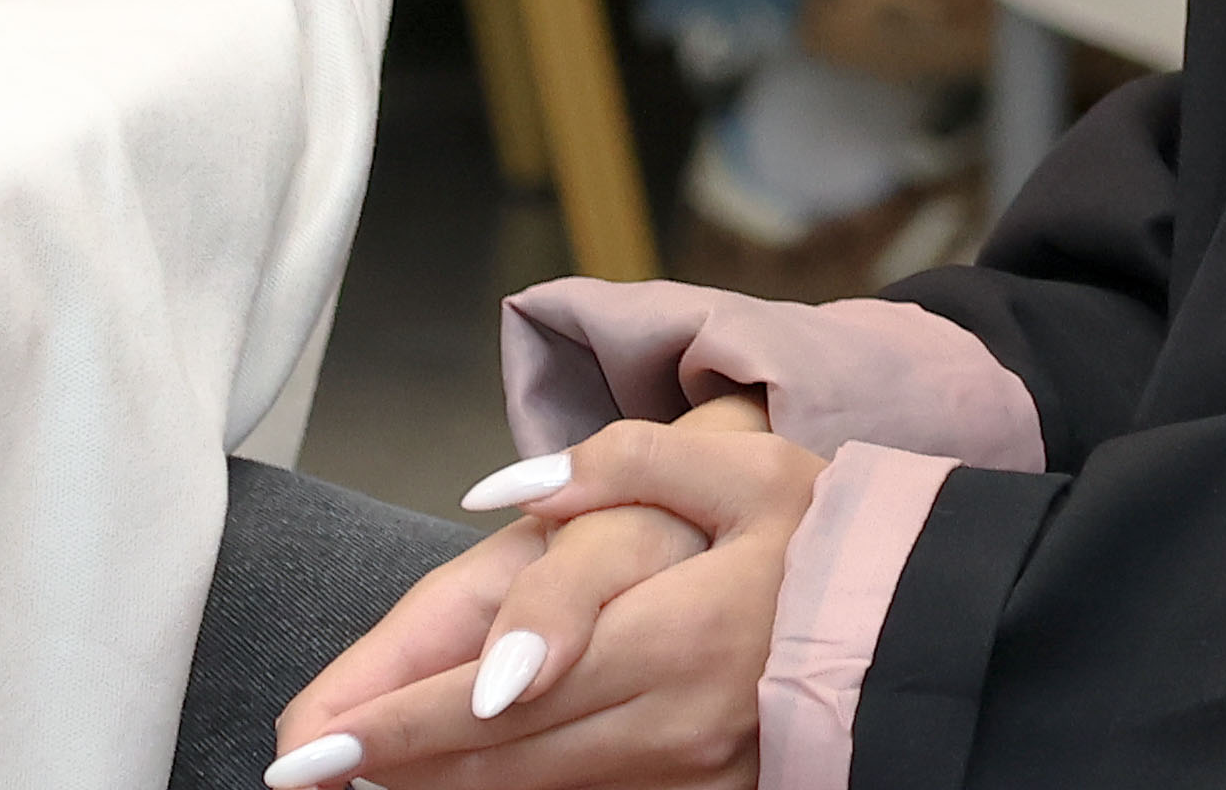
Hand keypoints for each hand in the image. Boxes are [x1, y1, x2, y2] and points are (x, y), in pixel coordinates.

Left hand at [267, 417, 821, 786]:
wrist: (928, 625)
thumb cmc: (825, 537)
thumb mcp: (732, 467)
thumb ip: (609, 466)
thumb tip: (493, 496)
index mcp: (669, 639)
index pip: (497, 696)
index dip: (394, 727)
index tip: (309, 751)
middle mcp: (669, 728)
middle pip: (498, 765)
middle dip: (390, 772)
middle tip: (298, 775)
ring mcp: (687, 778)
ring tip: (362, 778)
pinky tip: (461, 782)